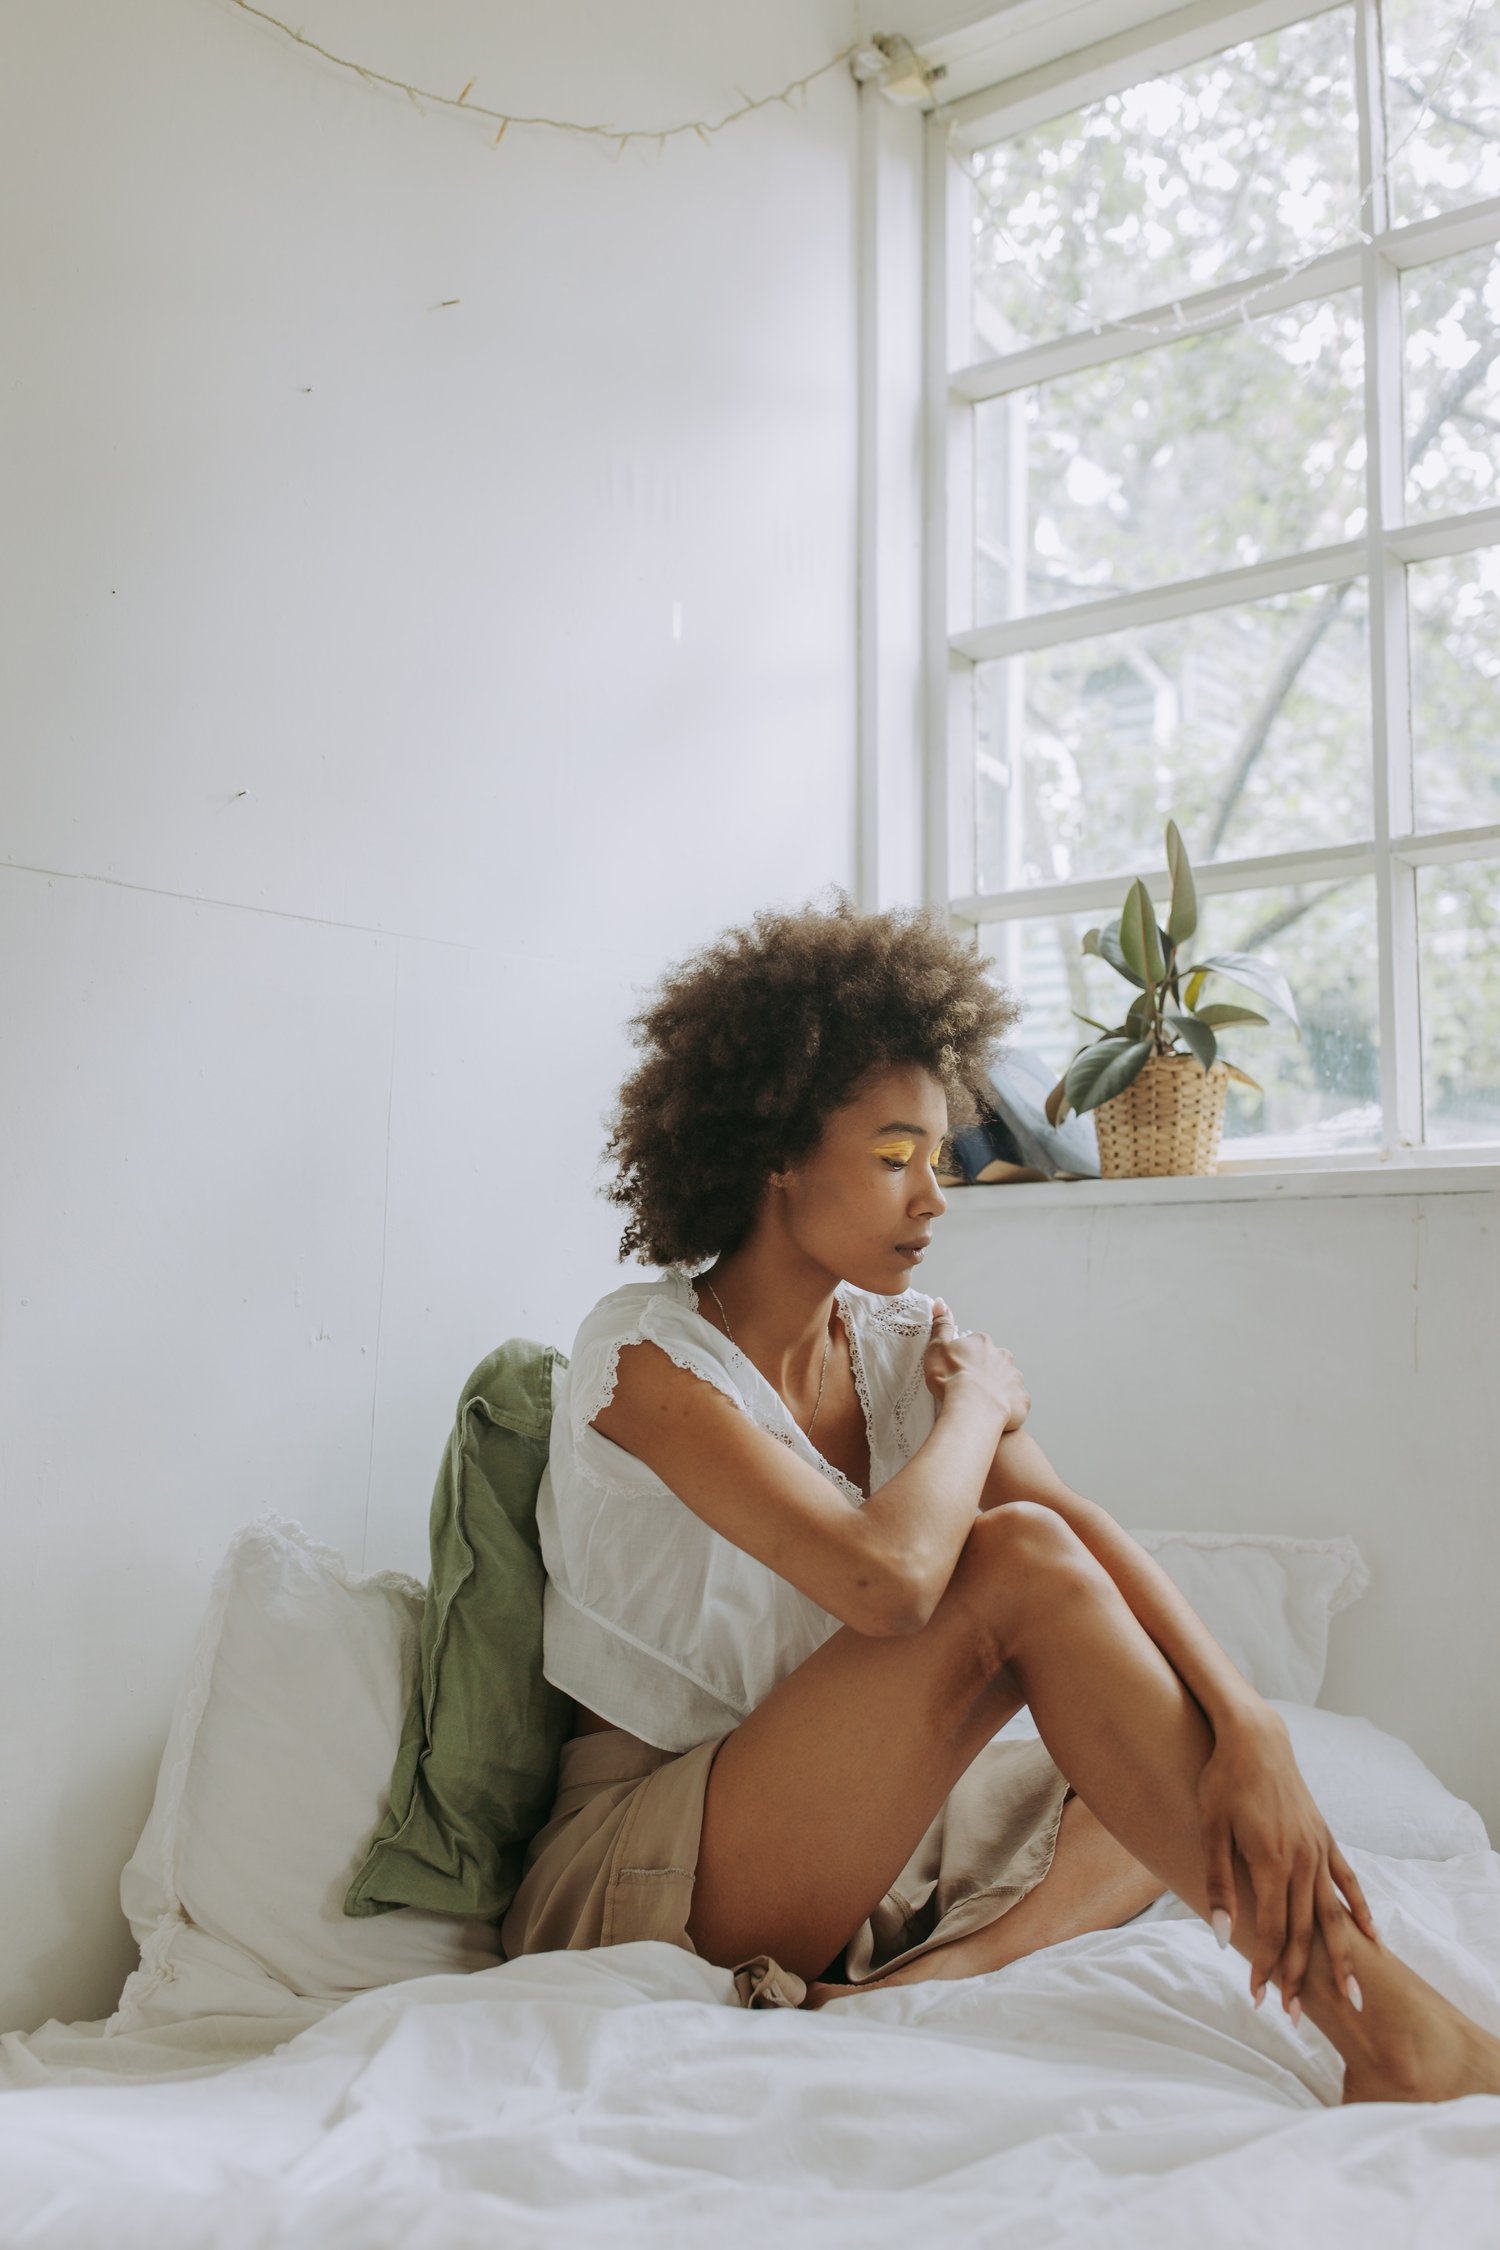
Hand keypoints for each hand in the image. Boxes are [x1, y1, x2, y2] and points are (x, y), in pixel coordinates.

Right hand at [924, 1301, 1029, 1432]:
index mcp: (983, 1343)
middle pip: (994, 1362)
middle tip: (968, 1388)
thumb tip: (941, 1302)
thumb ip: (941, 1325)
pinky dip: (1007, 1407)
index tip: (957, 1370)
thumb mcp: (937, 1347)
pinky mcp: (1021, 1399)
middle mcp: (1003, 1356)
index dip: (965, 1359)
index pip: (975, 1346)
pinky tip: (993, 1414)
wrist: (971, 1408)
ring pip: (1006, 1381)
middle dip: (985, 1372)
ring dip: (997, 1389)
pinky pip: (1015, 1402)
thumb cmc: (951, 1378)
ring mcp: (1015, 1378)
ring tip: (980, 1403)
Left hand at [1196, 1707, 1378, 2017]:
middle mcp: (1302, 1861)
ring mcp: (1318, 1849)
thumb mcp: (1210, 1830)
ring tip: (1352, 1996)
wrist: (1254, 1737)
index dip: (1265, 1967)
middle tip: (1298, 2018)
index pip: (1273, 1930)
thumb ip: (1218, 1884)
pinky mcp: (1324, 1837)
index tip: (1257, 1998)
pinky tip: (1373, 1938)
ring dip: (1339, 1958)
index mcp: (1272, 1863)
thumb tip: (1222, 1934)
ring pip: (1332, 1914)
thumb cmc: (1223, 1781)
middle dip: (1301, 1977)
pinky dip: (1360, 1910)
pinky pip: (1347, 1881)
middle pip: (1305, 1932)